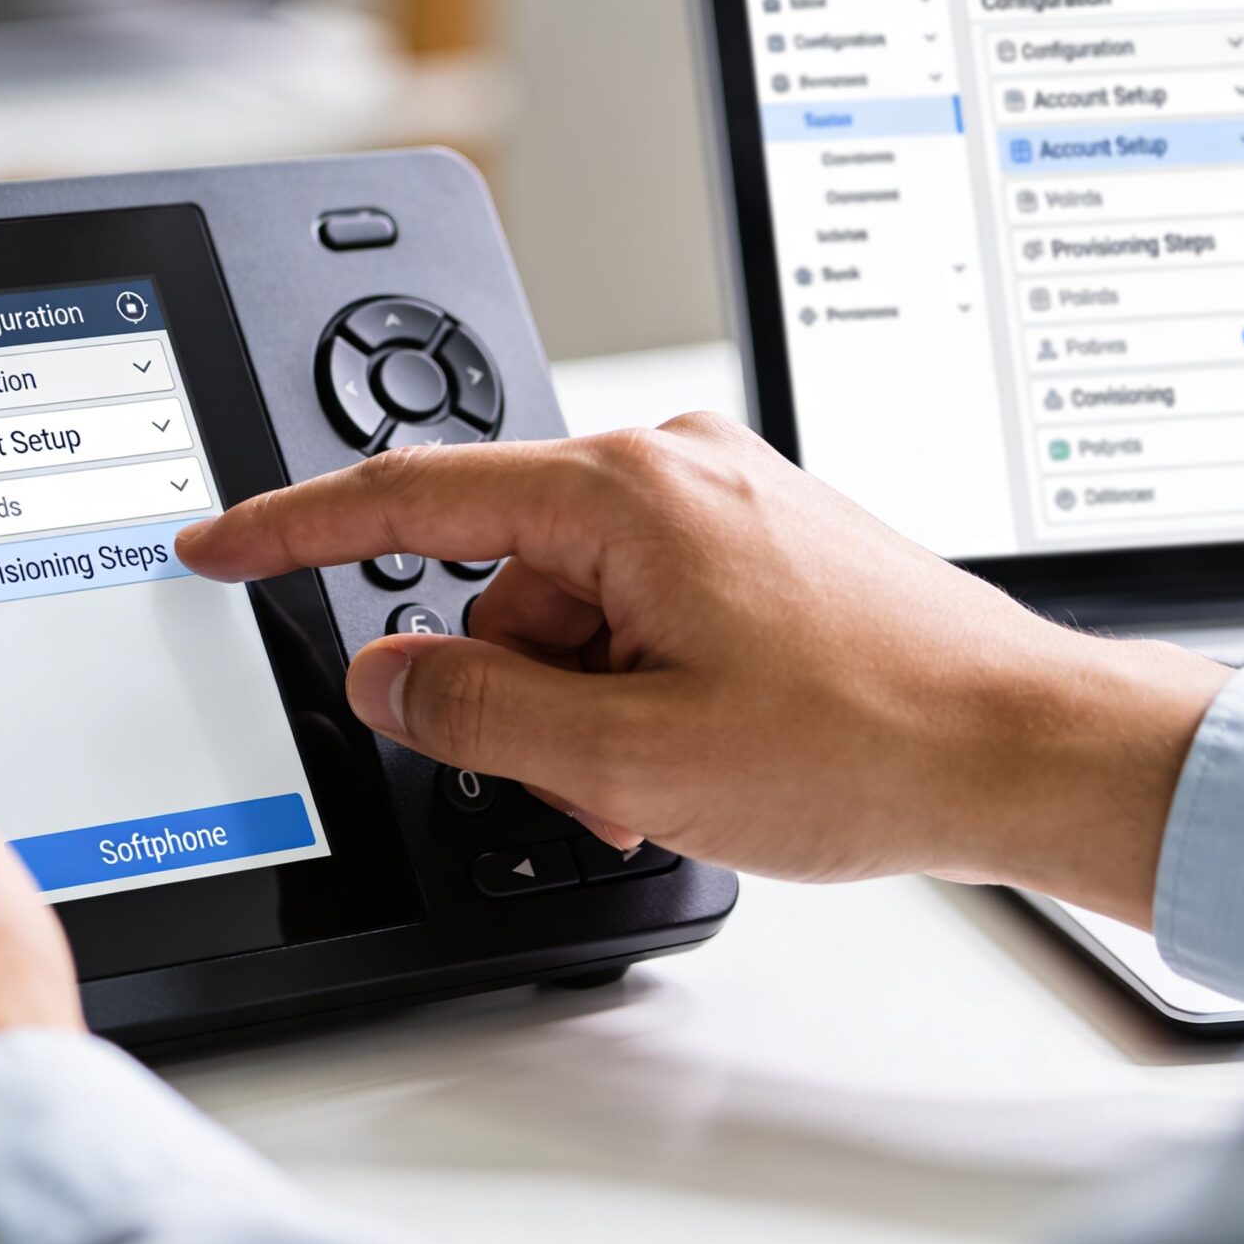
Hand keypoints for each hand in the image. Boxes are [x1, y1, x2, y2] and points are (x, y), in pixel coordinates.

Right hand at [176, 415, 1229, 925]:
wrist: (1028, 746)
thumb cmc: (872, 738)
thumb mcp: (636, 754)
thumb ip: (479, 712)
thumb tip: (387, 677)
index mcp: (625, 492)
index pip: (407, 496)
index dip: (290, 528)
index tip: (215, 542)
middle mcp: (668, 468)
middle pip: (495, 580)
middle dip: (511, 690)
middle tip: (589, 776)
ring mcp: (716, 500)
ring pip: (565, 609)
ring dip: (581, 705)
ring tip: (671, 772)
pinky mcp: (749, 541)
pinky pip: (633, 610)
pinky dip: (634, 685)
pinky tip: (699, 743)